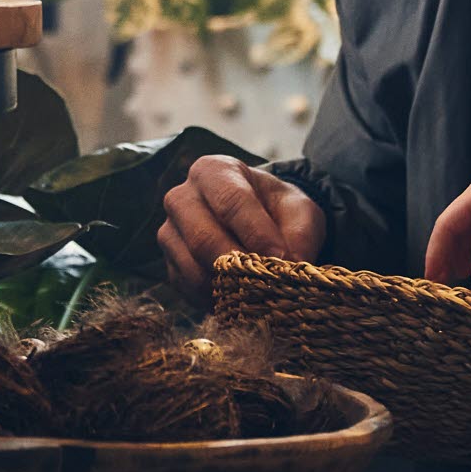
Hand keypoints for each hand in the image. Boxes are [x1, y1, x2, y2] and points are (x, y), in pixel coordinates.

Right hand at [157, 155, 326, 303]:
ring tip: (262, 296)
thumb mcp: (299, 210)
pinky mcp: (170, 266)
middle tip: (271, 285)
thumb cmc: (276, 210)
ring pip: (194, 270)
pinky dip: (219, 301)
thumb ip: (301, 233)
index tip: (282, 258)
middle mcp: (182, 198)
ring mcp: (170, 234)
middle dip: (240, 267)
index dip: (257, 233)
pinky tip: (243, 300)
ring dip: (230, 289)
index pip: (231, 201)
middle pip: (203, 239)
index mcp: (213, 171)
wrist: (256, 223)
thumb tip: (293, 265)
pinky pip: (190, 291)